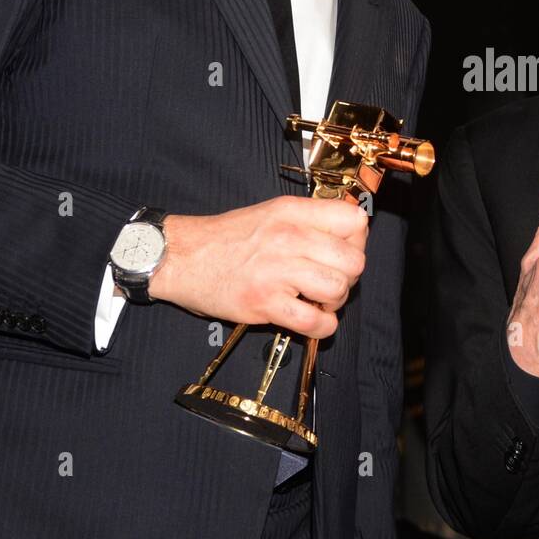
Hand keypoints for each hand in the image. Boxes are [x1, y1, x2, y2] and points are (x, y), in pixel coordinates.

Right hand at [148, 196, 368, 340]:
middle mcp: (289, 237)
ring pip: (338, 290)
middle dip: (348, 277)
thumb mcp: (272, 212)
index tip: (343, 251)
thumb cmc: (227, 237)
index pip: (355, 220)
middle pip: (353, 261)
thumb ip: (309, 219)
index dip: (357, 241)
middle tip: (329, 281)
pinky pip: (315, 322)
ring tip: (317, 300)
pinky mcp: (265, 303)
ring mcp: (277, 271)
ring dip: (334, 302)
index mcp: (293, 212)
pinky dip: (321, 327)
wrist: (181, 256)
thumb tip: (349, 234)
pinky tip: (310, 320)